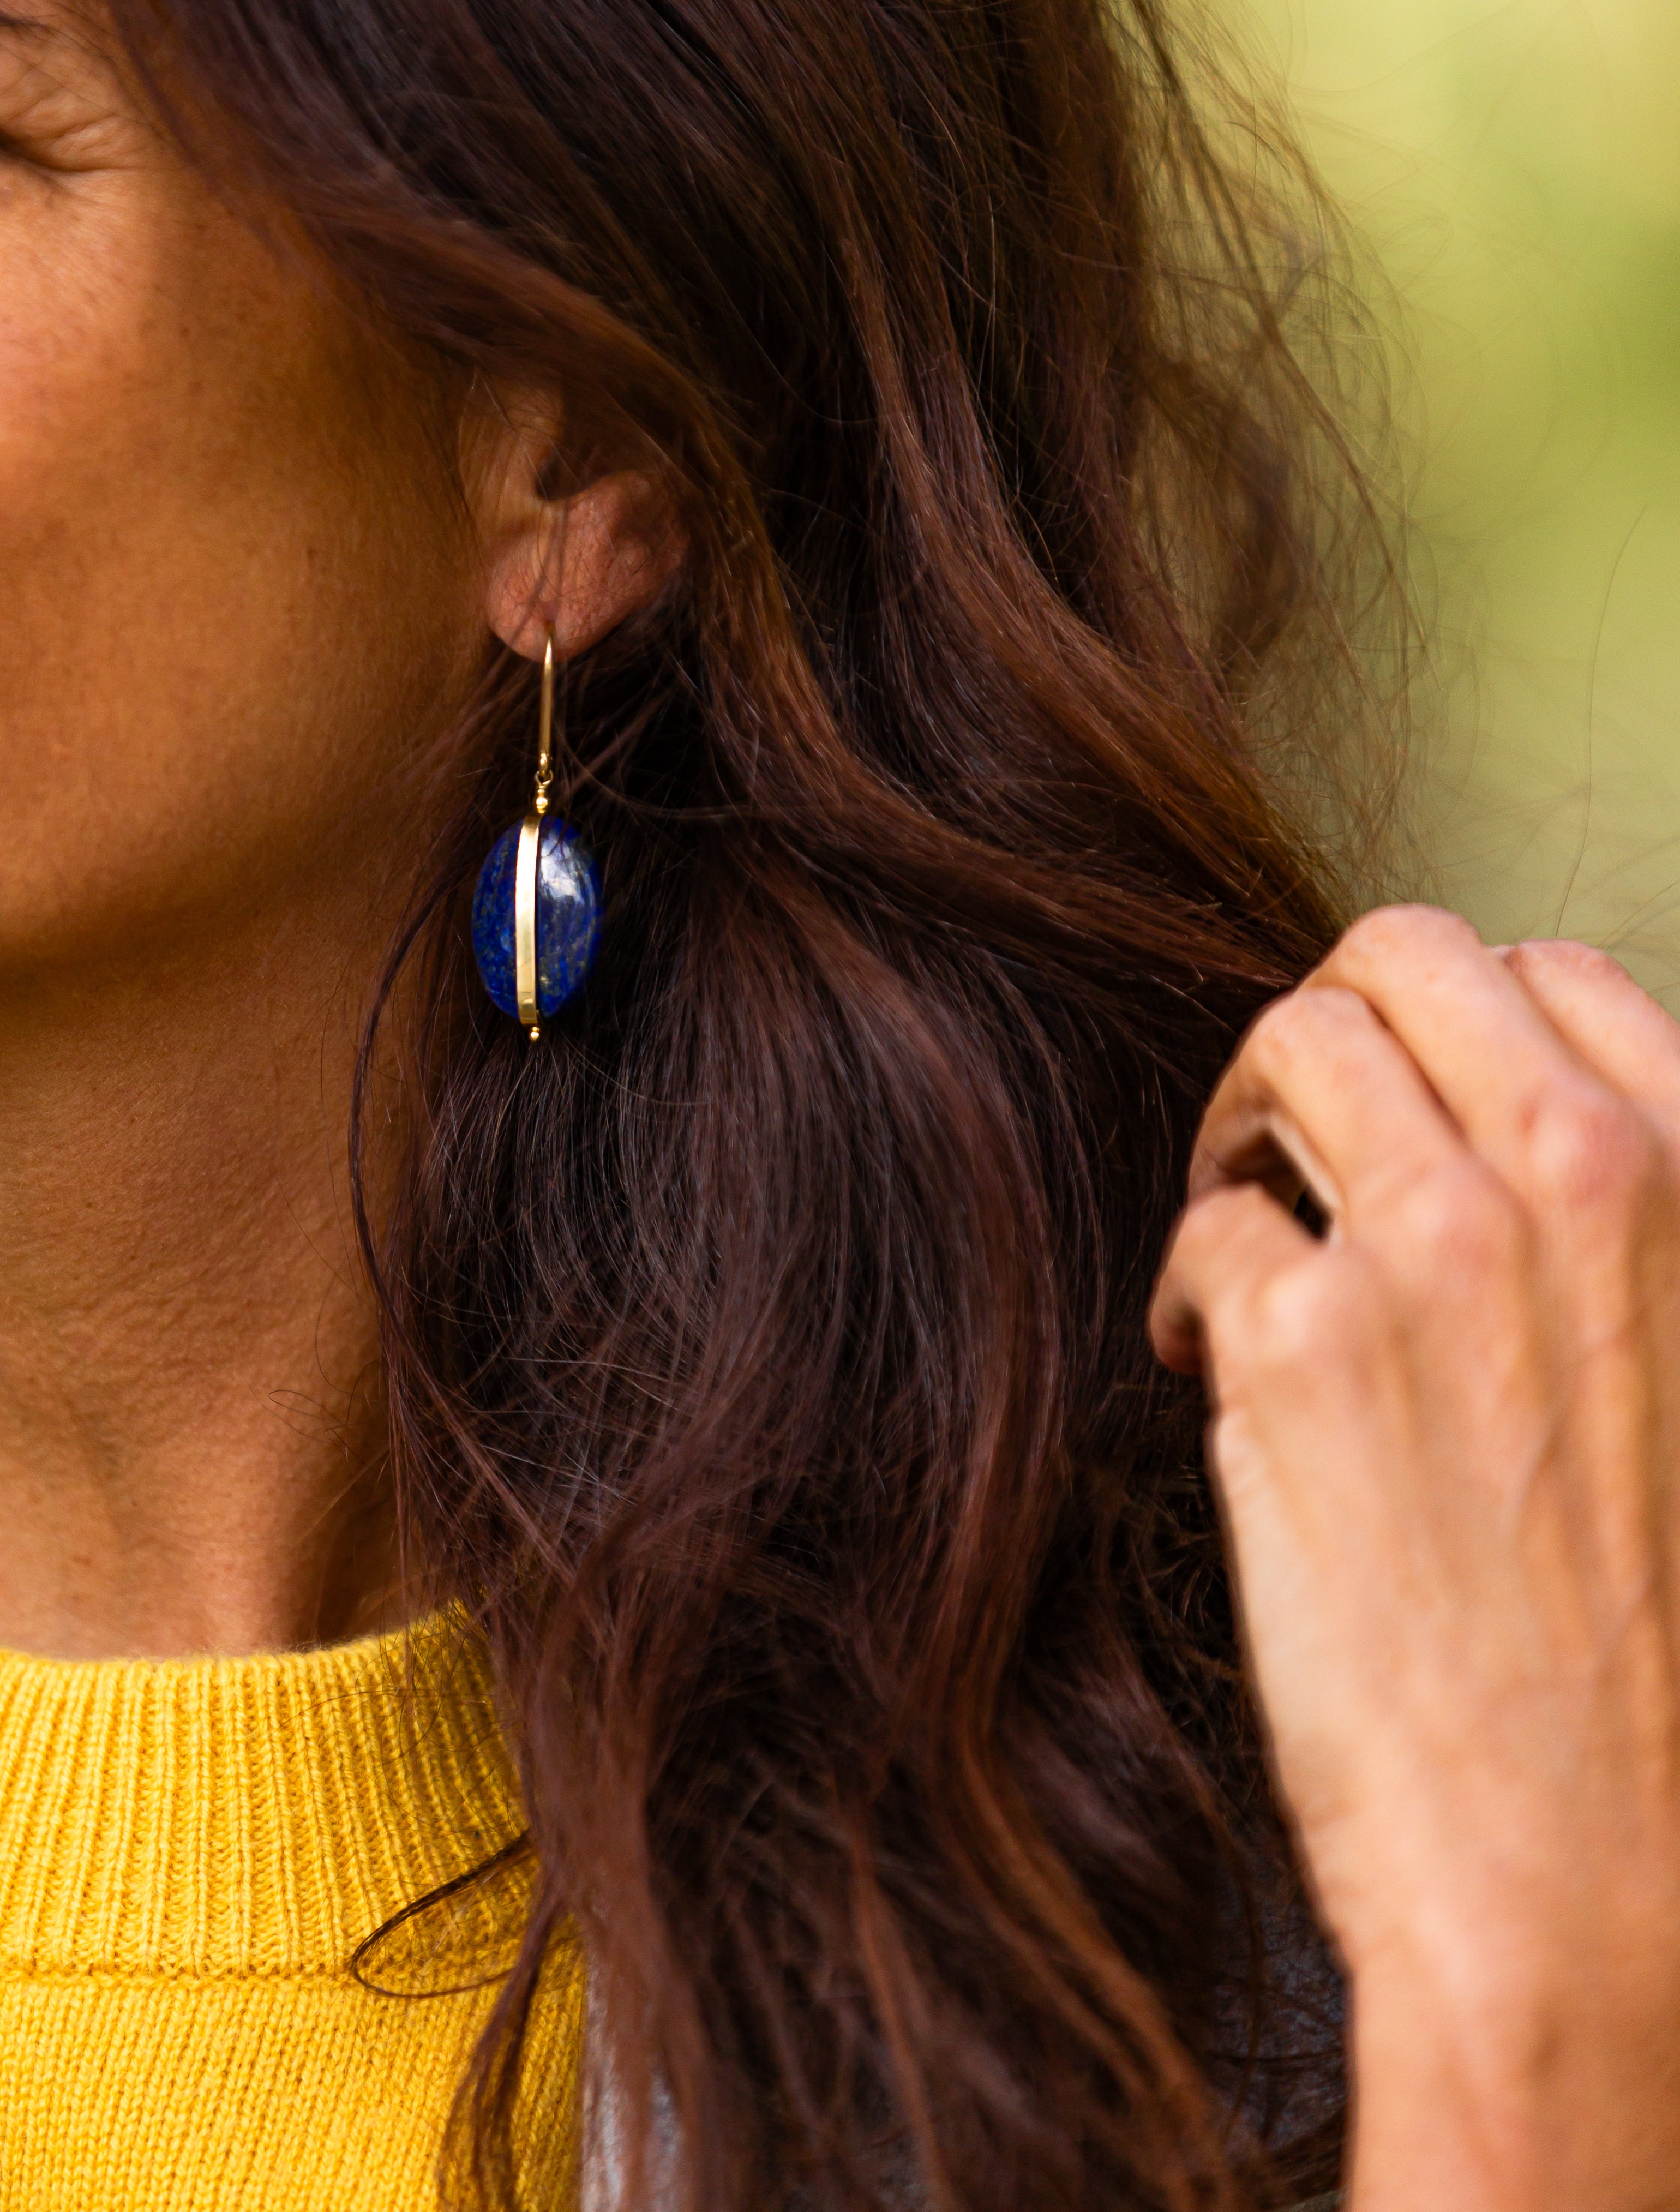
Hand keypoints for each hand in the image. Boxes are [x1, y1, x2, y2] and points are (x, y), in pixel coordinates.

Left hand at [1150, 908, 1679, 2211]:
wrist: (1599, 1868)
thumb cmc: (1661, 1645)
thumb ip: (1630, 1236)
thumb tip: (1508, 1129)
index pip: (1547, 973)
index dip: (1455, 1022)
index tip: (1414, 1097)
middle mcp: (1577, 1178)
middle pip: (1396, 961)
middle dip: (1332, 1021)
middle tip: (1295, 1122)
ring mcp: (1429, 1252)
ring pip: (1285, 1051)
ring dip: (1248, 1126)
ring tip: (1247, 1223)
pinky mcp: (1295, 1346)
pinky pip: (1208, 1229)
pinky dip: (1195, 1284)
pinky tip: (1217, 1362)